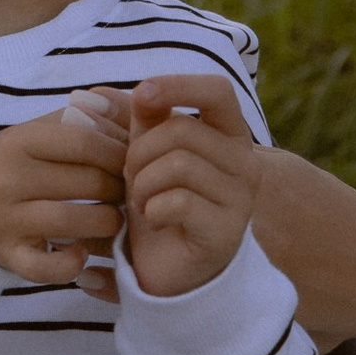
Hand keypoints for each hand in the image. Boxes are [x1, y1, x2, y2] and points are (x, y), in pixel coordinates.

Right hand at [0, 95, 127, 287]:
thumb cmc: (16, 164)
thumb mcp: (38, 132)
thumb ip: (80, 118)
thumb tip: (126, 108)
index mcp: (19, 141)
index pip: (85, 142)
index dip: (119, 152)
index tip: (131, 160)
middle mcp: (9, 179)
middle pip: (88, 182)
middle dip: (120, 188)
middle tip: (128, 191)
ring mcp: (7, 220)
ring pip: (74, 222)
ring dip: (107, 222)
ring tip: (113, 218)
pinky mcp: (8, 255)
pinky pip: (45, 268)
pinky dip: (70, 265)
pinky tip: (81, 254)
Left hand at [121, 75, 267, 298]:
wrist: (167, 268)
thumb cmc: (158, 203)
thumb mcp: (146, 154)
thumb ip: (141, 120)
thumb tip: (110, 91)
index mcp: (230, 137)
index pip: (218, 91)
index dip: (179, 85)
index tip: (142, 94)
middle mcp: (245, 164)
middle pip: (183, 130)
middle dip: (141, 152)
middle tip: (132, 179)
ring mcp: (241, 200)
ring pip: (179, 164)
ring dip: (144, 183)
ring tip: (142, 202)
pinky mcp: (227, 232)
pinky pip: (180, 201)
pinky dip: (153, 209)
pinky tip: (154, 220)